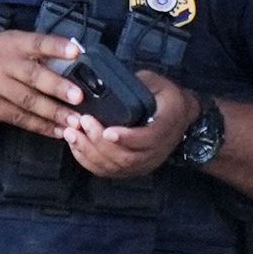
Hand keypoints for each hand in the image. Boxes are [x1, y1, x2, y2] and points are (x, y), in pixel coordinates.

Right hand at [0, 28, 89, 138]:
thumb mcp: (10, 47)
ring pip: (27, 101)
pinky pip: (20, 118)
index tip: (76, 52)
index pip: (37, 42)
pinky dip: (42, 126)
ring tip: (75, 121)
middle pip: (32, 75)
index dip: (56, 47)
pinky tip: (58, 131)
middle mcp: (1, 63)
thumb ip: (38, 52)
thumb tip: (78, 57)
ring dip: (54, 113)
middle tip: (79, 97)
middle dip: (58, 87)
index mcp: (12, 44)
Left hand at [64, 72, 194, 179]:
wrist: (180, 114)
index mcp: (168, 125)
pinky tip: (76, 146)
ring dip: (90, 152)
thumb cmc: (165, 96)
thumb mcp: (156, 82)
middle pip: (128, 157)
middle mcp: (159, 149)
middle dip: (100, 143)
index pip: (148, 138)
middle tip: (82, 123)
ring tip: (72, 134)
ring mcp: (146, 162)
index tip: (107, 131)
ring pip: (116, 166)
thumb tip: (106, 83)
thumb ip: (136, 84)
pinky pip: (109, 171)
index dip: (127, 138)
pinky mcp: (134, 168)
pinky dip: (89, 161)